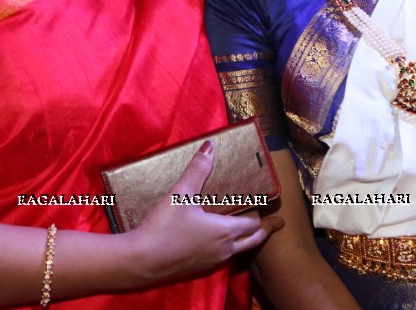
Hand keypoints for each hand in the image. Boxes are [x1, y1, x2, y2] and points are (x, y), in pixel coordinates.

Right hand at [130, 141, 283, 280]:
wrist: (141, 260)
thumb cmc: (164, 227)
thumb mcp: (181, 194)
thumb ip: (197, 170)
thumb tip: (210, 147)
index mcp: (224, 231)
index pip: (252, 224)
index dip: (262, 216)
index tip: (274, 213)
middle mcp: (223, 249)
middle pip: (251, 242)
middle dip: (262, 232)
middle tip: (273, 224)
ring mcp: (211, 261)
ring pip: (236, 251)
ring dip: (244, 240)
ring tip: (244, 229)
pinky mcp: (197, 268)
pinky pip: (221, 257)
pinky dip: (226, 247)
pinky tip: (215, 239)